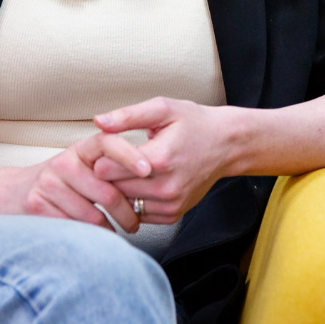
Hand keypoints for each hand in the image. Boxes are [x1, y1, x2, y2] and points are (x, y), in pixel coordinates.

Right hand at [0, 130, 150, 232]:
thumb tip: (151, 182)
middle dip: (128, 213)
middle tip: (136, 223)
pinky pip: (74, 228)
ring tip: (119, 233)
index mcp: (82, 148)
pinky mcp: (37, 206)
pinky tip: (96, 239)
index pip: (109, 142)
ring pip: (93, 216)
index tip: (148, 170)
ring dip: (111, 230)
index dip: (130, 155)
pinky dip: (90, 239)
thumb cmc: (64, 182)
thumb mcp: (85, 165)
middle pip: (108, 192)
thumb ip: (111, 169)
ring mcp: (49, 184)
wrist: (12, 193)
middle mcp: (64, 162)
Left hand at [91, 97, 240, 224]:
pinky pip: (138, 215)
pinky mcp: (173, 214)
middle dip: (105, 175)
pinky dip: (134, 202)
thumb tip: (98, 122)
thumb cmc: (194, 123)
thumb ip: (128, 116)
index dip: (99, 157)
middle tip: (108, 160)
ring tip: (123, 172)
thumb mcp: (163, 109)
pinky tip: (138, 185)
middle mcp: (165, 186)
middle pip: (111, 189)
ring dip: (118, 191)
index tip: (101, 149)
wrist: (226, 145)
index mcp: (159, 158)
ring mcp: (170, 204)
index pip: (106, 169)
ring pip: (123, 204)